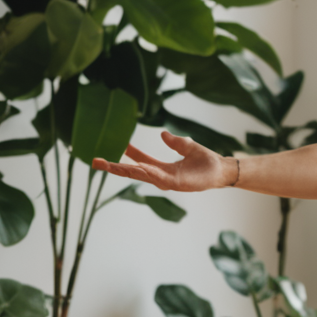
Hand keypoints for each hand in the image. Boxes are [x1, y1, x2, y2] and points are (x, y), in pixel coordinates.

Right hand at [93, 131, 235, 191]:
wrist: (222, 170)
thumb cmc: (207, 161)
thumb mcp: (187, 146)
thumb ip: (175, 142)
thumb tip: (162, 134)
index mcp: (162, 168)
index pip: (139, 162)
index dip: (125, 156)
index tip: (110, 149)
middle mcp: (161, 176)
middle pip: (133, 172)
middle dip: (114, 168)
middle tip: (95, 162)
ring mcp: (167, 181)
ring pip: (140, 175)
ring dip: (123, 170)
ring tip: (105, 164)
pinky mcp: (175, 183)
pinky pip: (156, 177)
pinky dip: (144, 172)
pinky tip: (133, 167)